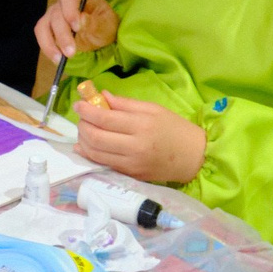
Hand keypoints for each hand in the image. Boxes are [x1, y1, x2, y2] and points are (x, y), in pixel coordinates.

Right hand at [35, 0, 116, 64]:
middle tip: (71, 52)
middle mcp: (62, 3)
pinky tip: (57, 59)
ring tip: (60, 59)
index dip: (70, 10)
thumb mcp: (107, 24)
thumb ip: (95, 22)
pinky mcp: (47, 29)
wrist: (100, 35)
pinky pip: (42, 37)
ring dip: (50, 43)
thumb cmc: (104, 25)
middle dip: (62, 35)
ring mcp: (53, 15)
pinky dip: (47, 48)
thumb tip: (81, 20)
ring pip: (43, 26)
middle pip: (56, 15)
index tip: (76, 27)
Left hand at [73, 87, 206, 185]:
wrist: (194, 157)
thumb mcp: (153, 109)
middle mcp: (134, 146)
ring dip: (83, 140)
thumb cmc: (174, 128)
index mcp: (142, 125)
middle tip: (81, 117)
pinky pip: (103, 164)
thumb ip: (125, 103)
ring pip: (95, 153)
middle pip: (96, 137)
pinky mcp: (130, 175)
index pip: (105, 118)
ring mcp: (131, 164)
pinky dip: (90, 154)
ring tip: (84, 129)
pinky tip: (85, 146)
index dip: (87, 111)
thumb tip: (102, 96)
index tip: (78, 104)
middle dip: (82, 126)